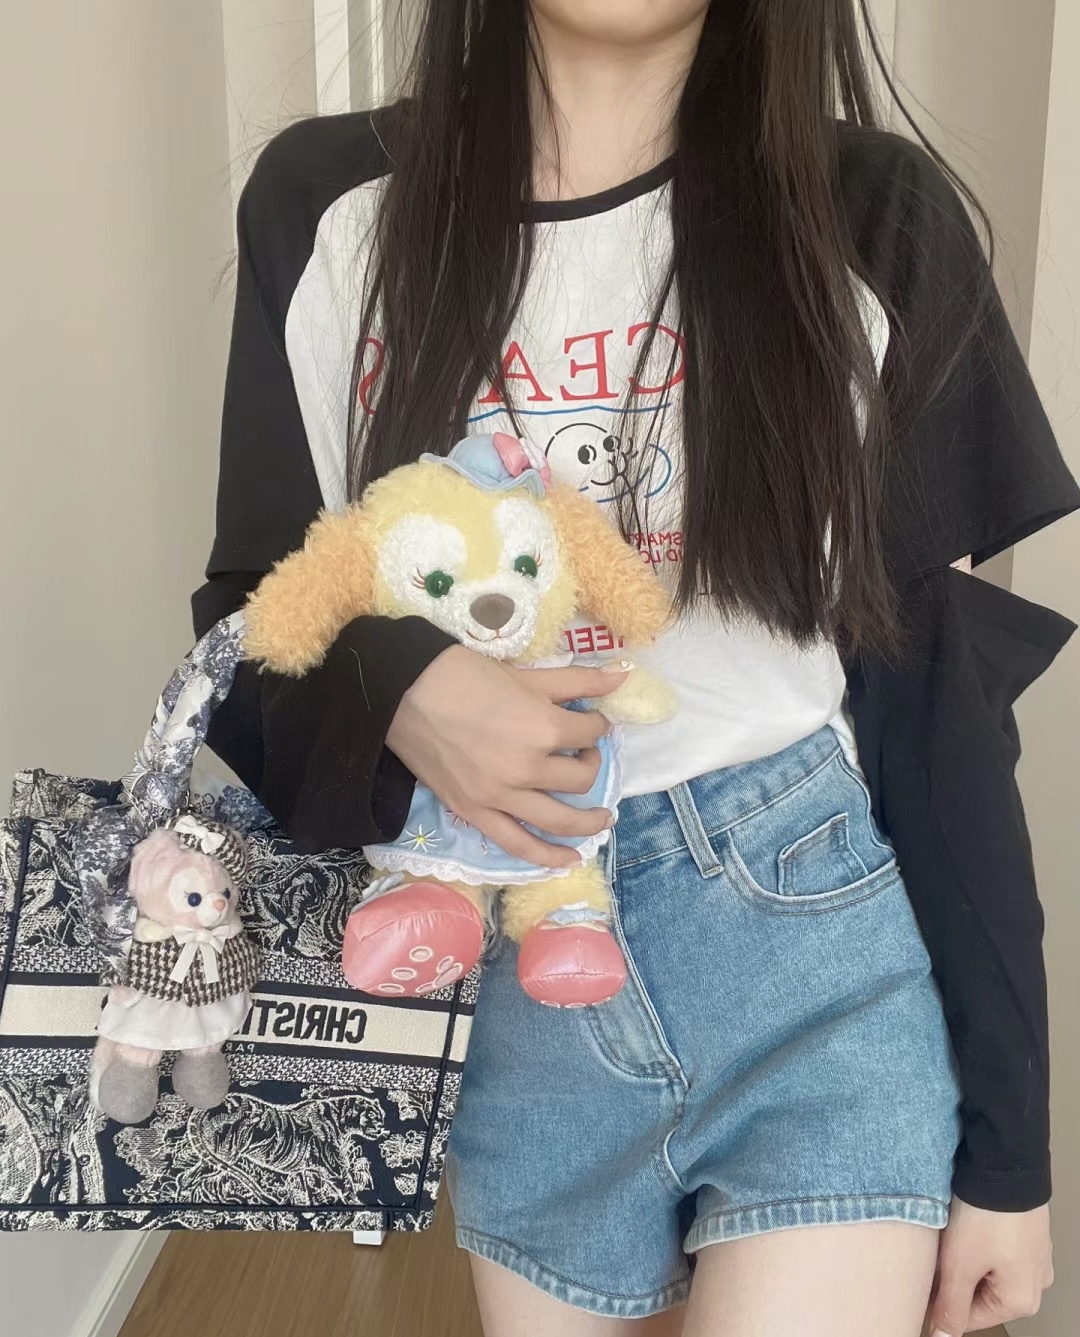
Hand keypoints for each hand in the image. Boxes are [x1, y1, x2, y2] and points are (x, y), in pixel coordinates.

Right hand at [386, 647, 628, 866]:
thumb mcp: (526, 674)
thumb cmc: (465, 675)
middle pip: (580, 778)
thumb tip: (623, 674)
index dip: (595, 726)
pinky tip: (569, 860)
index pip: (590, 734)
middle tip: (582, 754)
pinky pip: (518, 845)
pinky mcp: (475, 813)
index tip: (587, 720)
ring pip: (560, 821)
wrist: (405, 691)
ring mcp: (500, 797)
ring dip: (588, 823)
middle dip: (590, 763)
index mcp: (543, 729)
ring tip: (603, 820)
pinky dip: (547, 857)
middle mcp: (528, 769)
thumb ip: (578, 681)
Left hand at [929, 1198, 1052, 1333]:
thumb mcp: (960, 1266)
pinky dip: (976, 1242)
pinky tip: (962, 1225)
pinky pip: (997, 1249)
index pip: (969, 1319)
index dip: (938, 1305)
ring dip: (963, 1259)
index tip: (919, 1289)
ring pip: (986, 1270)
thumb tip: (944, 1336)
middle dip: (952, 1278)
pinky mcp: (1026, 1233)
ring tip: (948, 1236)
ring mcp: (1033, 1257)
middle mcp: (1034, 1283)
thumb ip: (950, 1306)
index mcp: (1021, 1300)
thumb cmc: (987, 1215)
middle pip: (979, 1294)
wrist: (1005, 1164)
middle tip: (933, 1256)